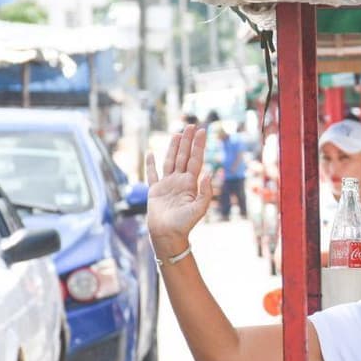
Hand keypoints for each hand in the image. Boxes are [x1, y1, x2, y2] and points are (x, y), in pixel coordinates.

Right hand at [145, 125, 212, 255]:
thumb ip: (206, 191)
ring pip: (170, 161)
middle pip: (184, 156)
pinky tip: (151, 153)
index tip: (202, 131)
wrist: (167, 235)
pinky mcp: (155, 190)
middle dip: (187, 141)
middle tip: (191, 125)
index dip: (198, 146)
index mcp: (190, 184)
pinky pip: (152, 174)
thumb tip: (209, 172)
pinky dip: (151, 163)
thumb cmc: (184, 224)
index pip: (195, 160)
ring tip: (177, 134)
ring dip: (173, 147)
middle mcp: (179, 181)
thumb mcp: (199, 209)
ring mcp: (167, 184)